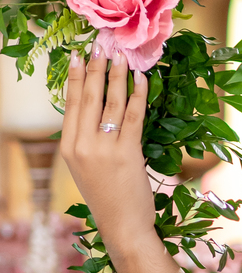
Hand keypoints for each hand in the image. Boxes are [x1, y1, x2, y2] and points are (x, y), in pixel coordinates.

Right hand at [60, 47, 154, 252]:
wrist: (122, 227)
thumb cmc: (107, 196)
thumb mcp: (85, 167)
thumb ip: (86, 140)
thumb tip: (95, 110)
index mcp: (68, 147)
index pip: (71, 103)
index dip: (77, 76)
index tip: (80, 55)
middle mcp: (82, 145)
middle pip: (89, 97)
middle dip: (97, 68)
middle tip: (102, 46)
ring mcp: (104, 149)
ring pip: (111, 102)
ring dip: (118, 76)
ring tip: (122, 57)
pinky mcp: (127, 153)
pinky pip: (133, 116)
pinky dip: (138, 94)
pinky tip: (142, 79)